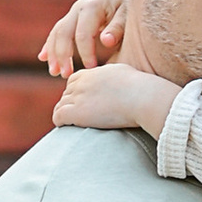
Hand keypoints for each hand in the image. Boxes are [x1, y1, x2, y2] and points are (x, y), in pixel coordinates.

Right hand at [37, 0, 128, 77]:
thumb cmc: (132, 7)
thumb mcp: (129, 15)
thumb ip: (118, 27)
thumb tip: (105, 41)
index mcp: (92, 6)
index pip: (83, 34)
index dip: (85, 53)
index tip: (92, 69)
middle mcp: (79, 7)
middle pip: (64, 33)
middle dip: (63, 55)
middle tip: (66, 75)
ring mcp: (74, 13)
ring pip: (57, 33)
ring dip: (53, 53)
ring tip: (54, 72)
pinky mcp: (73, 19)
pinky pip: (58, 32)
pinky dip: (50, 45)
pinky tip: (43, 58)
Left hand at [55, 61, 177, 139]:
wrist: (143, 98)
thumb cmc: (141, 88)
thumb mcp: (124, 73)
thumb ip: (114, 76)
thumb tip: (117, 80)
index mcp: (92, 73)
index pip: (74, 81)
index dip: (77, 94)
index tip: (85, 105)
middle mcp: (81, 82)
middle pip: (66, 94)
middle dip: (71, 105)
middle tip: (80, 118)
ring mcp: (77, 97)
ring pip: (60, 105)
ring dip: (66, 115)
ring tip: (73, 126)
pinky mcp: (76, 112)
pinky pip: (58, 116)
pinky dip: (61, 122)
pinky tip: (68, 128)